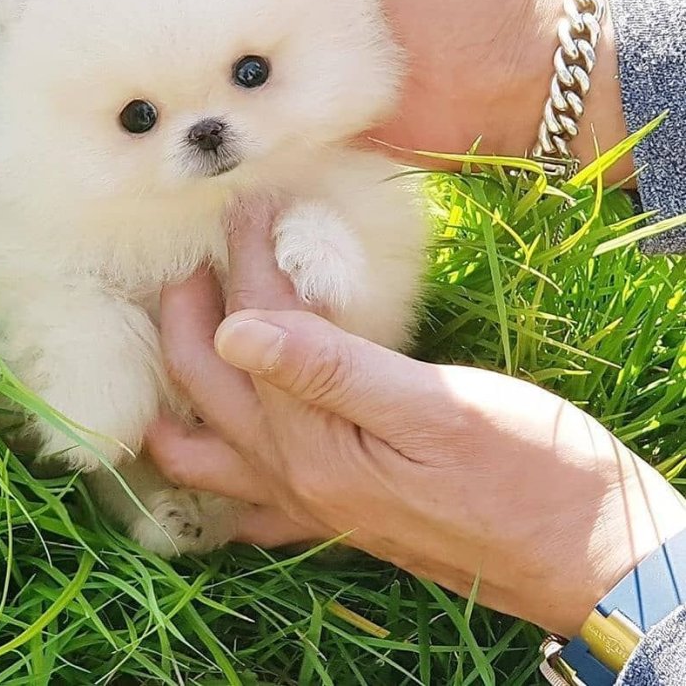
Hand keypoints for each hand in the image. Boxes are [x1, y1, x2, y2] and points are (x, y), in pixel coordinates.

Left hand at [146, 208, 685, 635]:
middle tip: (195, 253)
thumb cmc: (530, 473)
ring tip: (174, 334)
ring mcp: (307, 504)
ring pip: (203, 451)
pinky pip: (243, 501)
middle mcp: (293, 479)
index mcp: (314, 444)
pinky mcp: (332, 515)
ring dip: (176, 392)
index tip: (250, 204)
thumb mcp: (437, 410)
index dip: (246, 260)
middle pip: (205, 385)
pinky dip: (211, 464)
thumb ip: (330, 370)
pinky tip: (205, 439)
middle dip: (190, 309)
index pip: (255, 330)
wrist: (586, 555)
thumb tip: (235, 328)